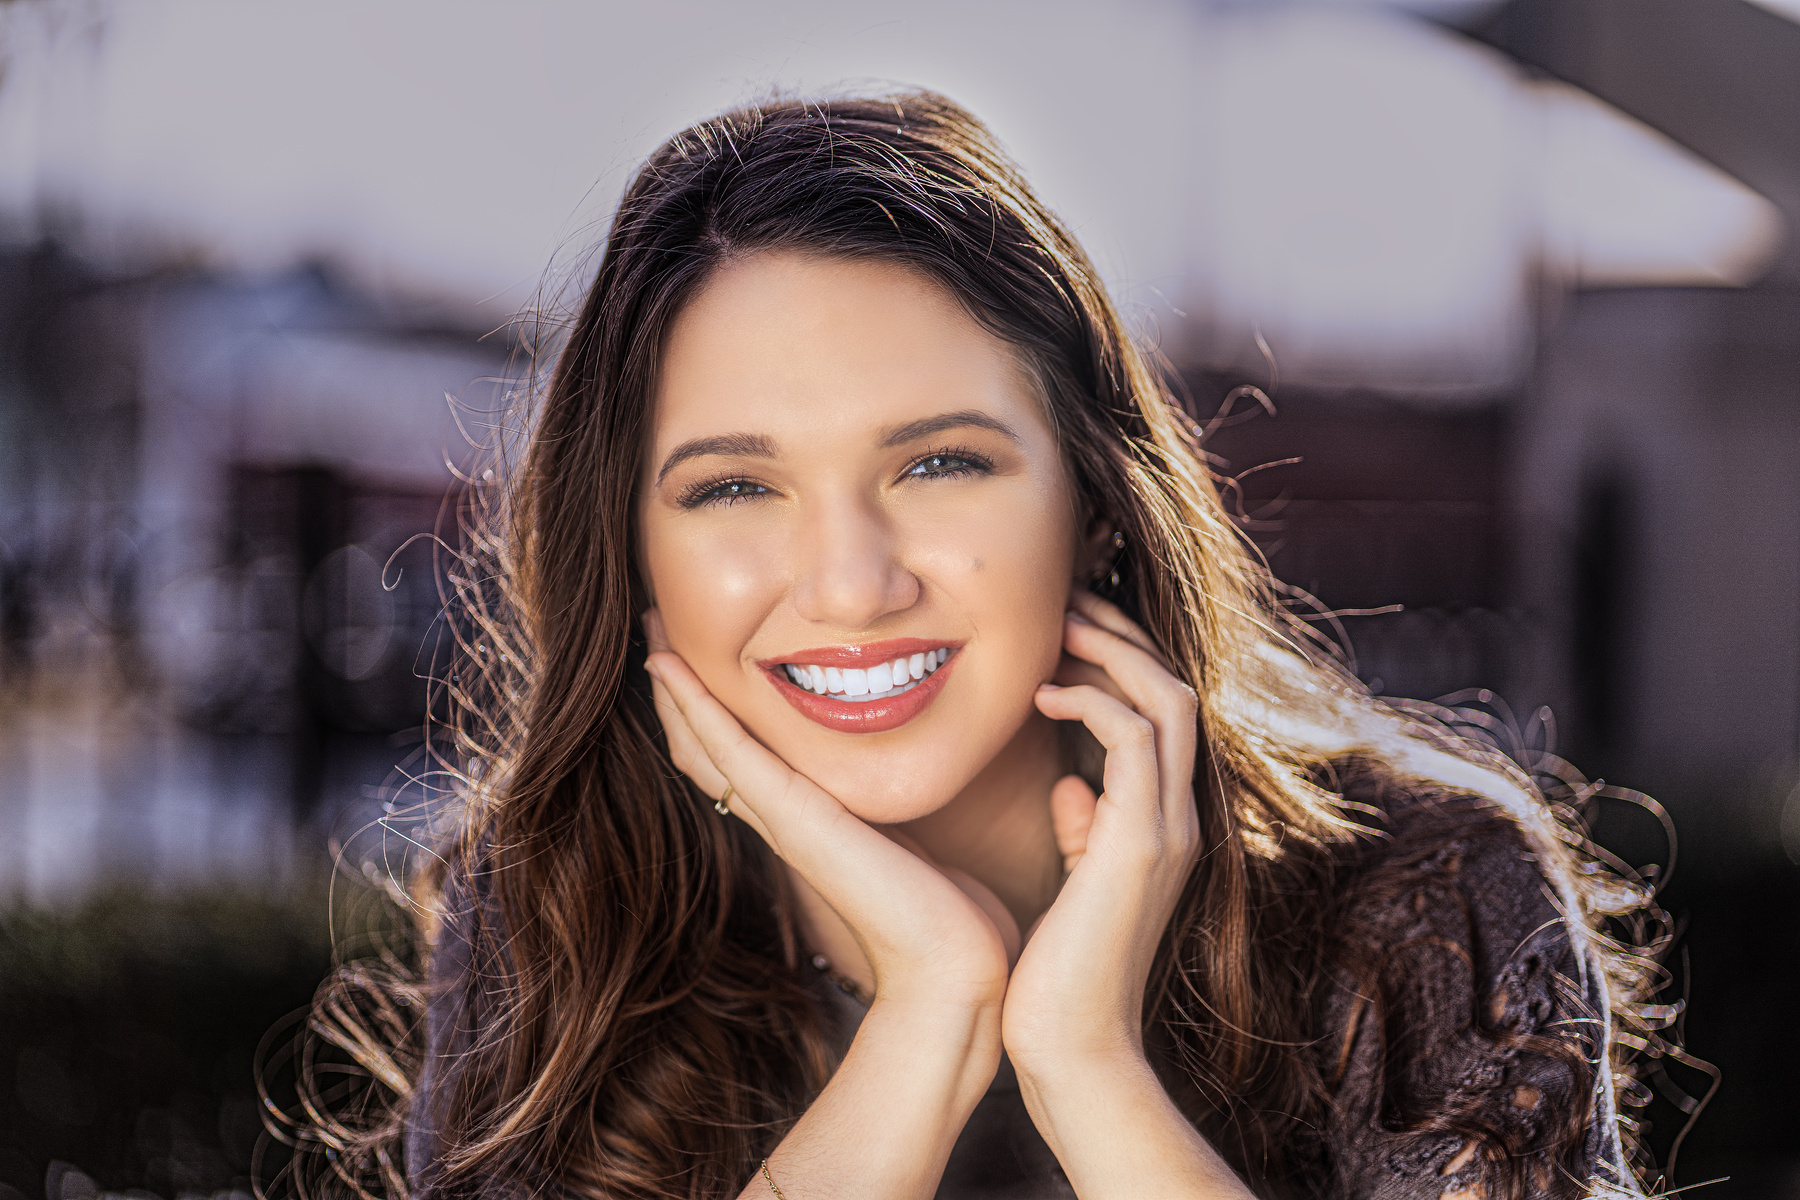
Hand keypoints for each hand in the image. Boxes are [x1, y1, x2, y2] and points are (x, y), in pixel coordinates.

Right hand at [641, 611, 1014, 1014]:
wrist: (954, 972)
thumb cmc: (953, 922)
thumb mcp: (922, 850)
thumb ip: (906, 824)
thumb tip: (923, 808)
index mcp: (811, 825)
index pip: (742, 761)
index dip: (713, 713)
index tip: (699, 659)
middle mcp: (785, 822)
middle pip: (707, 751)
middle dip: (681, 694)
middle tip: (656, 635)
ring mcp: (784, 821)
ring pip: (705, 746)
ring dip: (676, 689)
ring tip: (650, 636)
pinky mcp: (795, 820)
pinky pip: (731, 752)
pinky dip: (695, 707)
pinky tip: (668, 668)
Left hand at [1001, 590, 1201, 1069]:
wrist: (1072, 1049)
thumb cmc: (1056, 973)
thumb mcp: (1075, 885)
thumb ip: (1084, 832)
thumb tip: (1071, 787)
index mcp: (1162, 824)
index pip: (1162, 715)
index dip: (1121, 662)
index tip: (1064, 630)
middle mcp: (1179, 818)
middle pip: (1175, 690)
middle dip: (1122, 636)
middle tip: (1064, 600)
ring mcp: (1168, 830)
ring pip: (1167, 700)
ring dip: (1111, 652)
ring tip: (1057, 623)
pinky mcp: (1141, 844)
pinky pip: (1134, 739)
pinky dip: (1090, 702)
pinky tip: (1040, 697)